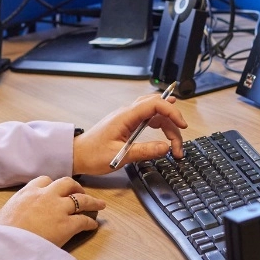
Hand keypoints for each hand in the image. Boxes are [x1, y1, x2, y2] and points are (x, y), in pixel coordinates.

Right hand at [0, 175, 105, 247]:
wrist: (8, 245)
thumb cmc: (2, 234)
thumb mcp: (6, 211)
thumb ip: (18, 206)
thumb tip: (18, 212)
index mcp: (29, 192)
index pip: (45, 180)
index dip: (53, 185)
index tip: (56, 190)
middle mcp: (46, 196)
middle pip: (67, 183)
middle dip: (76, 187)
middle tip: (80, 192)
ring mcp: (58, 209)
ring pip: (81, 199)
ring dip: (92, 201)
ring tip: (99, 205)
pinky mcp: (67, 225)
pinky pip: (84, 220)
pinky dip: (90, 222)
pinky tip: (93, 225)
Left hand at [72, 93, 187, 174]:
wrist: (77, 154)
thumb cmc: (92, 155)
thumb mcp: (120, 156)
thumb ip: (144, 151)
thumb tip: (165, 148)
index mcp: (125, 116)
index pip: (154, 104)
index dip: (171, 112)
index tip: (182, 125)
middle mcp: (127, 113)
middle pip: (157, 107)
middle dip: (173, 121)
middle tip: (179, 143)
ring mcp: (127, 117)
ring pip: (154, 113)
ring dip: (167, 127)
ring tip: (174, 147)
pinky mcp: (127, 124)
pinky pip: (148, 118)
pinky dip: (160, 126)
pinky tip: (166, 135)